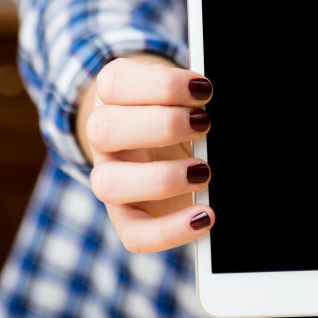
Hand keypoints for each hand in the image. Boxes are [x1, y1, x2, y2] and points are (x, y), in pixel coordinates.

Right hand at [76, 54, 215, 253]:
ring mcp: (109, 177)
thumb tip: (215, 115)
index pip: (115, 83)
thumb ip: (194, 98)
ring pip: (109, 184)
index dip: (161, 86)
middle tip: (203, 124)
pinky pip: (134, 234)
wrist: (164, 140)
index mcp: (112, 95)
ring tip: (203, 171)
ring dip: (161, 178)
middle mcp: (101, 136)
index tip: (202, 89)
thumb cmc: (177, 109)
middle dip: (162, 126)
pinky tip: (205, 215)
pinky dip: (170, 230)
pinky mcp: (126, 217)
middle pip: (104, 129)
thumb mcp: (181, 93)